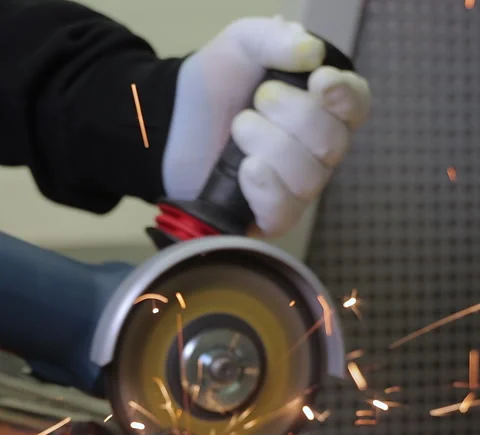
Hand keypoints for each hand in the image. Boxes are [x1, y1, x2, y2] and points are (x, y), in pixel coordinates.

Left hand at [162, 16, 370, 237]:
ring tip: (238, 130)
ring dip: (269, 146)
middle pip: (333, 144)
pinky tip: (246, 168)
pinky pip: (284, 210)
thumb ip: (275, 38)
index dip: (345, 96)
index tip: (318, 81)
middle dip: (292, 116)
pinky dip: (265, 186)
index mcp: (320, 108)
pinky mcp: (269, 218)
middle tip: (257, 100)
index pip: (356, 106)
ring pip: (308, 178)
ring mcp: (295, 189)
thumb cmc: (212, 88)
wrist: (169, 125)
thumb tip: (312, 53)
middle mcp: (316, 153)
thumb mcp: (241, 45)